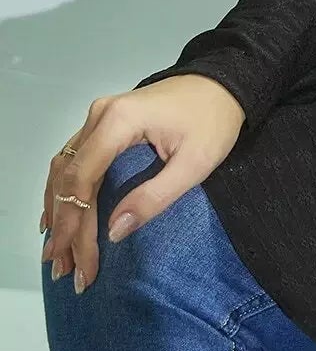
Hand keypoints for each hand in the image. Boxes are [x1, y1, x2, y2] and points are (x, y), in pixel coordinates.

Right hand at [41, 76, 246, 292]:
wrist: (224, 83)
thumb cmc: (215, 121)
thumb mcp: (195, 164)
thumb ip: (155, 197)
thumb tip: (114, 232)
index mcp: (118, 122)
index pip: (82, 181)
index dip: (76, 225)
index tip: (78, 261)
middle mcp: (99, 115)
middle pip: (68, 178)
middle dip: (63, 226)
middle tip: (62, 267)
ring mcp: (98, 116)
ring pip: (63, 169)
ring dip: (58, 210)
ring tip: (56, 252)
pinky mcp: (104, 121)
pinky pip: (73, 159)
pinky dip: (63, 190)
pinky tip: (57, 215)